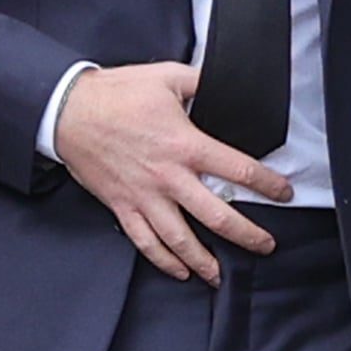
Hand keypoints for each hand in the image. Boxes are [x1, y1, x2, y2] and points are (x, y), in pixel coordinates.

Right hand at [54, 62, 292, 282]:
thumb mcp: (167, 76)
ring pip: (181, 239)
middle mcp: (169, 177)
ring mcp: (145, 197)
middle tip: (265, 246)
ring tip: (220, 274)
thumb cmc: (115, 94)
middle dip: (247, 236)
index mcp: (186, 145)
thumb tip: (228, 83)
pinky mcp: (123, 207)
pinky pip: (146, 242)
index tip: (283, 193)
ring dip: (205, 261)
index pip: (239, 170)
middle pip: (218, 217)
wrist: (67, 111)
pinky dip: (164, 260)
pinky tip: (180, 270)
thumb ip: (202, 82)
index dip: (268, 185)